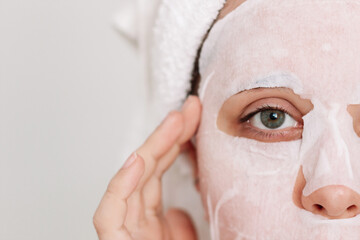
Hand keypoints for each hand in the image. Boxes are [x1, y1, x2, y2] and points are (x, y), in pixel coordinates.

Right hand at [93, 96, 201, 239]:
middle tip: (190, 109)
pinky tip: (138, 159)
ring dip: (153, 147)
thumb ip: (181, 227)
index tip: (192, 121)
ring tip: (175, 121)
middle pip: (147, 168)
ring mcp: (124, 230)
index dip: (174, 144)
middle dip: (168, 135)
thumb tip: (177, 210)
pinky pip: (109, 212)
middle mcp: (135, 220)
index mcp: (149, 221)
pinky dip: (121, 185)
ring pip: (132, 180)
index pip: (157, 173)